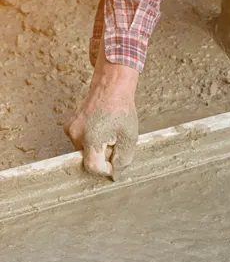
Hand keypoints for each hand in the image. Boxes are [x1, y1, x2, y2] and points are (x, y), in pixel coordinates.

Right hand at [65, 52, 138, 178]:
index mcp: (90, 138)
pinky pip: (82, 143)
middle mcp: (75, 134)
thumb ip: (122, 160)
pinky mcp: (70, 126)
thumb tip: (114, 175)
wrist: (111, 86)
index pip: (93, 167)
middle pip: (88, 160)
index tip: (115, 162)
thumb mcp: (129, 139)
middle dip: (103, 158)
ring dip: (98, 149)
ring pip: (85, 152)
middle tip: (115, 143)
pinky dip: (92, 142)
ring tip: (109, 134)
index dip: (106, 170)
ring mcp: (70, 129)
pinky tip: (102, 130)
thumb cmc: (121, 109)